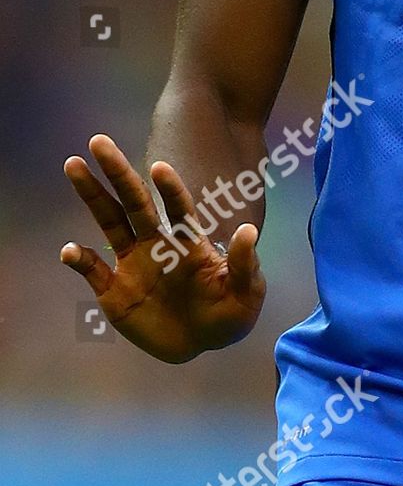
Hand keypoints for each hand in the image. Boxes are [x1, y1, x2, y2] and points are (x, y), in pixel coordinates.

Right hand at [61, 134, 265, 363]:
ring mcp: (133, 264)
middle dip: (117, 172)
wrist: (202, 344)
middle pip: (134, 202)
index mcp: (188, 242)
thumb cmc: (229, 313)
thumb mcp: (246, 292)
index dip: (170, 189)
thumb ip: (244, 263)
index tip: (159, 168)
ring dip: (92, 194)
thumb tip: (248, 230)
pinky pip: (93, 270)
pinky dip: (80, 259)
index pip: (178, 208)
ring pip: (109, 221)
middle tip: (99, 141)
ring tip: (74, 165)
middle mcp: (157, 244)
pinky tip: (70, 251)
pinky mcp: (114, 291)